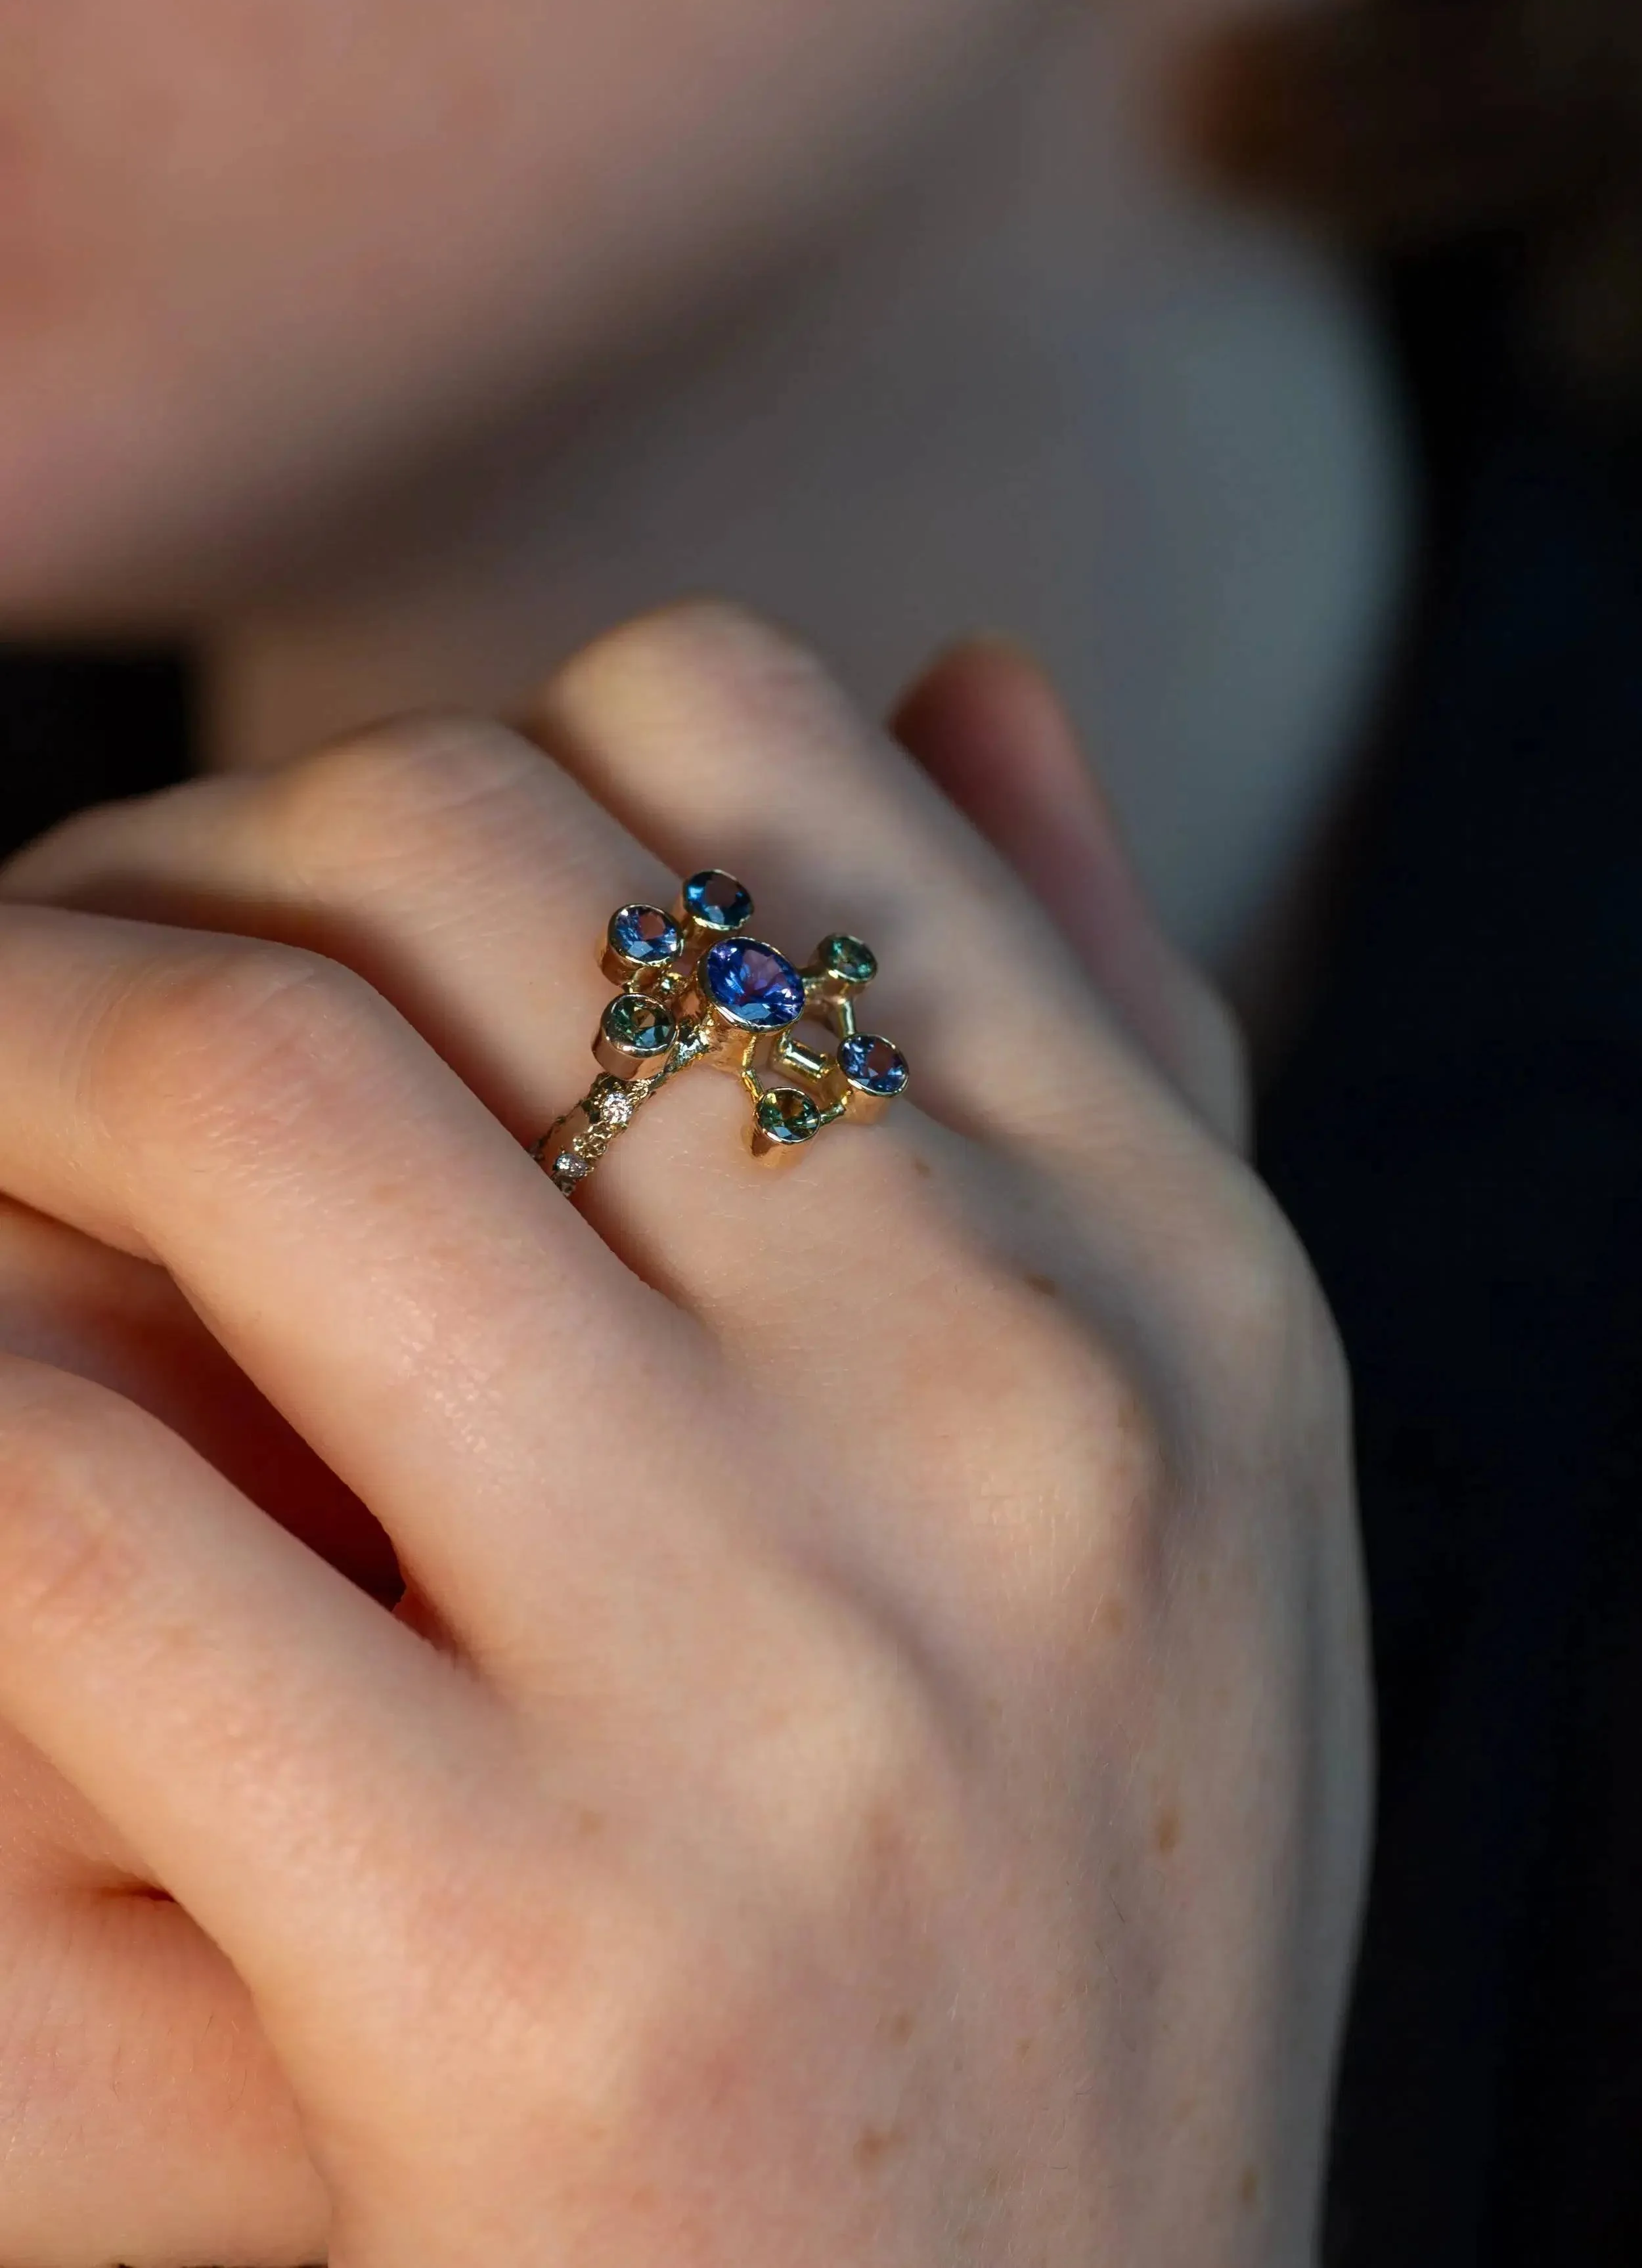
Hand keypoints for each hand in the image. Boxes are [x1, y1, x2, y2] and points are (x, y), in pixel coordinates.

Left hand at [0, 611, 1367, 2266]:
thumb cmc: (1079, 1920)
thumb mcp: (1199, 1473)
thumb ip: (1105, 1049)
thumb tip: (967, 672)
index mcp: (1174, 1277)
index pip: (749, 744)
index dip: (474, 750)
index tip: (339, 901)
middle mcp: (1022, 1421)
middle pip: (453, 857)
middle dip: (165, 850)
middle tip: (38, 973)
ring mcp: (787, 1696)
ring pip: (243, 1092)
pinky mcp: (522, 1976)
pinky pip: (75, 1512)